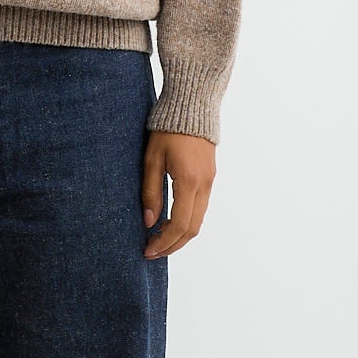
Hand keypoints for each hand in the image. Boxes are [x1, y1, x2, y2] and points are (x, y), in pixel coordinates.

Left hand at [141, 130, 215, 256]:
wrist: (192, 105)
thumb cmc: (167, 129)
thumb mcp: (152, 159)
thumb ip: (150, 192)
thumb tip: (149, 222)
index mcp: (189, 181)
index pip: (180, 224)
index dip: (164, 242)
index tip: (148, 250)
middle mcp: (204, 185)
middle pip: (193, 229)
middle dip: (172, 245)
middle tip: (152, 252)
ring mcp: (210, 181)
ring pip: (199, 220)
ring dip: (180, 235)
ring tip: (158, 240)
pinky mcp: (210, 177)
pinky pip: (201, 208)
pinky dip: (187, 222)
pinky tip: (170, 222)